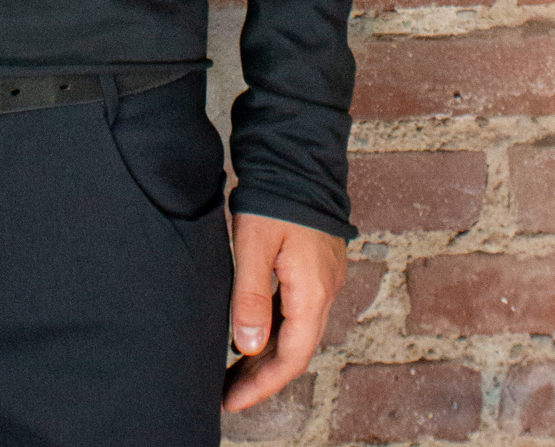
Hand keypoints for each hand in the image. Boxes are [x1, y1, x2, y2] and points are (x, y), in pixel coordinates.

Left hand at [221, 211, 346, 413]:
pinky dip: (276, 327)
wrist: (297, 153)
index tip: (232, 402)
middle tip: (229, 393)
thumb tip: (246, 346)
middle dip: (263, 375)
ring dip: (268, 352)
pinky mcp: (315, 264)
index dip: (262, 385)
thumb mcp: (254, 245)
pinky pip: (297, 308)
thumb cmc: (276, 196)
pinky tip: (253, 331)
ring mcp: (323, 277)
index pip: (290, 357)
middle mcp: (325, 290)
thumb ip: (250, 297)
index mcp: (313, 292)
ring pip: (297, 329)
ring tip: (235, 370)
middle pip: (296, 349)